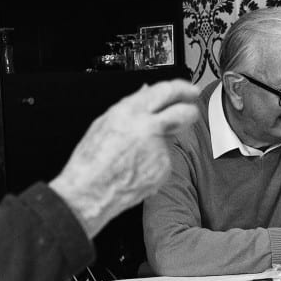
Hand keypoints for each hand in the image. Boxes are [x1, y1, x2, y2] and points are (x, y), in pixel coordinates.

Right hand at [50, 80, 199, 237]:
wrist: (89, 191)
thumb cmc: (91, 161)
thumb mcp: (104, 124)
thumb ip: (130, 107)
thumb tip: (146, 92)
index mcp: (130, 112)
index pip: (166, 91)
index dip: (182, 88)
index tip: (190, 90)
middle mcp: (148, 127)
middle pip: (183, 112)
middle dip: (191, 111)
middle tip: (191, 112)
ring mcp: (158, 148)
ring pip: (172, 139)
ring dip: (162, 142)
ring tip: (136, 156)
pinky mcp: (164, 168)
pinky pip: (165, 160)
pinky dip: (155, 163)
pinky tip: (136, 169)